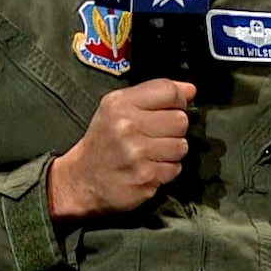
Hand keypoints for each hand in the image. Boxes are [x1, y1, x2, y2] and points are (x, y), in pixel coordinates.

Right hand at [47, 79, 195, 221]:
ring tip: (153, 153)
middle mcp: (128, 126)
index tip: (174, 107)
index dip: (179, 99)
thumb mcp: (118, 107)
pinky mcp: (146, 177)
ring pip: (182, 146)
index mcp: (121, 104)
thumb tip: (190, 89)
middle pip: (180, 120)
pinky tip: (150, 167)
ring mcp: (138, 153)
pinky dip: (167, 170)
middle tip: (157, 135)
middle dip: (174, 128)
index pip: (168, 91)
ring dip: (172, 151)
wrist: (80, 180)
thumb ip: (153, 94)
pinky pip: (176, 168)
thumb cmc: (103, 140)